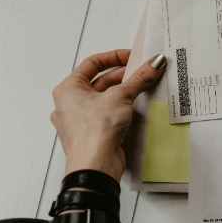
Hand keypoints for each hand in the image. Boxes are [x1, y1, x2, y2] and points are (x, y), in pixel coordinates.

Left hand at [50, 49, 166, 181]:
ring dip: (124, 92)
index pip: (92, 63)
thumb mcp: (121, 96)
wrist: (94, 166)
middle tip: (144, 72)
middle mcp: (70, 104)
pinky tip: (136, 107)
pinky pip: (108, 115)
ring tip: (143, 87)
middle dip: (124, 76)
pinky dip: (122, 108)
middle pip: (100, 81)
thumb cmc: (93, 132)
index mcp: (67, 89)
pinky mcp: (93, 134)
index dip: (114, 57)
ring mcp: (81, 120)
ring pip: (105, 99)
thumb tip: (154, 63)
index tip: (133, 57)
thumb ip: (139, 78)